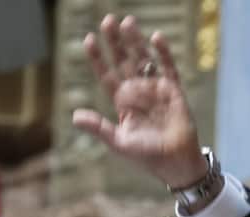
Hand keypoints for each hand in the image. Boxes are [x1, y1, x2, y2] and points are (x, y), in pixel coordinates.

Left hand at [73, 14, 207, 188]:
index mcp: (122, 103)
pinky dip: (163, 53)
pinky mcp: (173, 90)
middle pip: (124, 61)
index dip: (98, 59)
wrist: (174, 162)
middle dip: (116, 43)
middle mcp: (138, 92)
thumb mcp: (119, 142)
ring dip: (136, 41)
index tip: (89, 40)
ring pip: (144, 59)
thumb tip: (75, 116)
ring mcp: (156, 88)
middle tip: (108, 21)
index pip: (107, 76)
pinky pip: (168, 67)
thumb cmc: (146, 156)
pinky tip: (156, 38)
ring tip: (127, 22)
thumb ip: (99, 128)